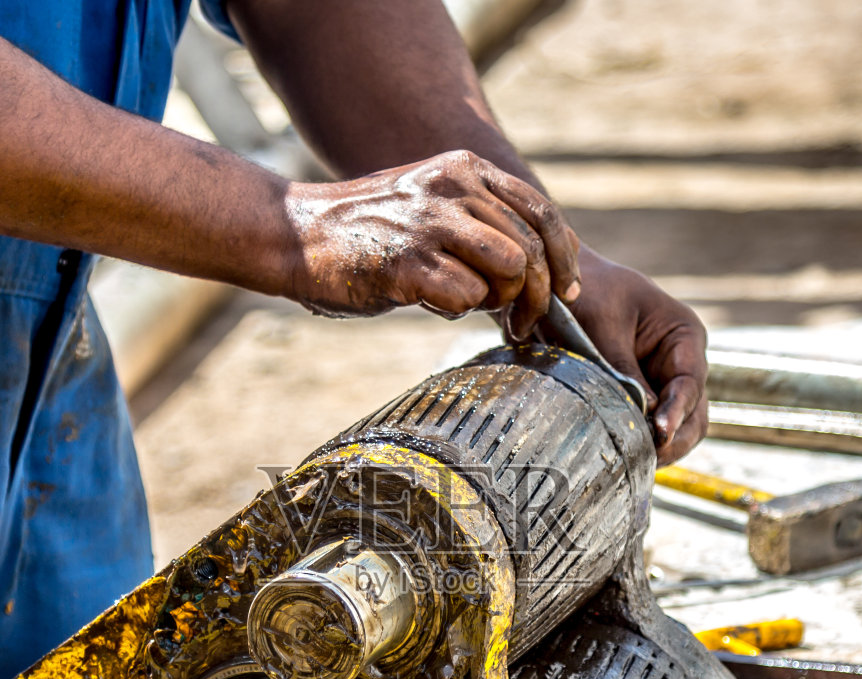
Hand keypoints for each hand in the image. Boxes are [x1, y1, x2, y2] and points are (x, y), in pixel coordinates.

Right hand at [284, 150, 580, 335]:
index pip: (542, 212)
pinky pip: (467, 297)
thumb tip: (540, 266)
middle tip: (524, 324)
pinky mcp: (407, 262)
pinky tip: (430, 303)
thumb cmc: (369, 232)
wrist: (295, 234)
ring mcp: (430, 223)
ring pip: (511, 269)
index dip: (564, 257)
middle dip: (540, 295)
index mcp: (465, 169)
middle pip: (532, 247)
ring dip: (502, 302)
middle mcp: (453, 187)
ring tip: (477, 310)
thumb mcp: (430, 204)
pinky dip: (457, 310)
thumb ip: (480, 222)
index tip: (566, 290)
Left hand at [548, 250, 708, 464]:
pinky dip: (639, 443)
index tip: (660, 432)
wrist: (562, 288)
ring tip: (632, 461)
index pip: (691, 382)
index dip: (677, 411)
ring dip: (658, 447)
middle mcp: (682, 363)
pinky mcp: (641, 399)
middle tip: (644, 458)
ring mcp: (663, 384)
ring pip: (677, 429)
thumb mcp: (602, 326)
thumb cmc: (588, 293)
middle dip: (674, 439)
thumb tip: (643, 414)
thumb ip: (622, 369)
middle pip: (694, 414)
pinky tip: (621, 455)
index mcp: (684, 336)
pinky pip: (648, 429)